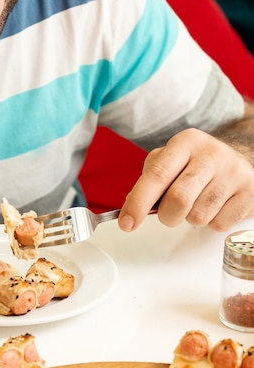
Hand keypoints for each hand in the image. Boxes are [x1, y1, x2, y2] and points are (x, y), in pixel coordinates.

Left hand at [118, 128, 253, 231]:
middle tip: (170, 214)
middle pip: (178, 200)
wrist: (239, 159)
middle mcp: (212, 153)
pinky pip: (219, 224)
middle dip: (167, 216)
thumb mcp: (170, 162)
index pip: (157, 175)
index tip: (127, 224)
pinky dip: (212, 223)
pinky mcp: (250, 191)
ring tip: (198, 203)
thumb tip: (130, 209)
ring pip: (199, 216)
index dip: (138, 203)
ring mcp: (234, 172)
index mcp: (185, 143)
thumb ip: (148, 182)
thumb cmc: (196, 166)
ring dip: (191, 219)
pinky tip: (216, 207)